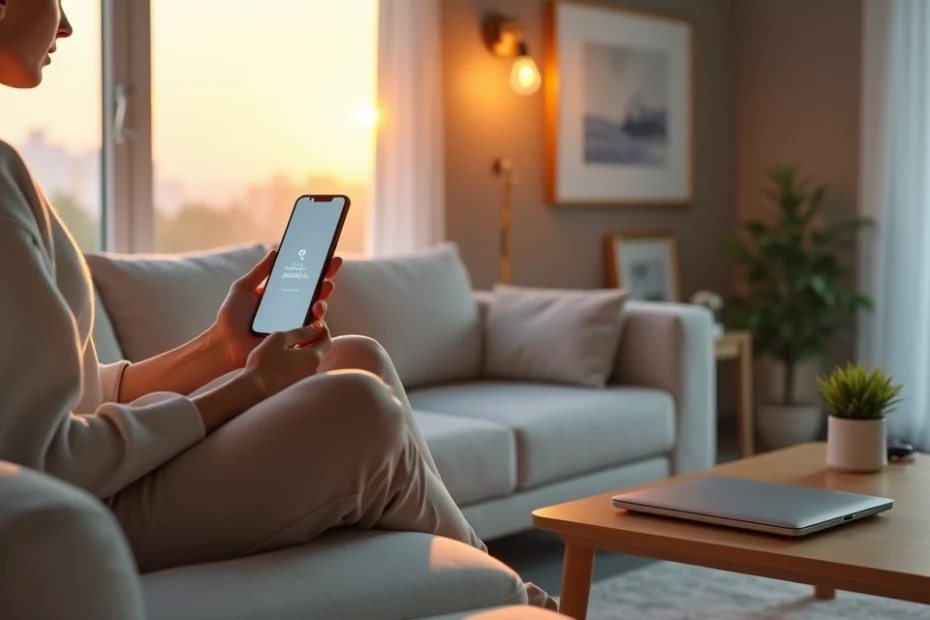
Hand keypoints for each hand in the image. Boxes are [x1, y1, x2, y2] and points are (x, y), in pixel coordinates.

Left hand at [212, 250, 342, 370]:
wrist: (226, 344)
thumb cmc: (231, 317)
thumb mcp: (243, 288)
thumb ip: (260, 271)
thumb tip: (275, 251)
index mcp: (281, 295)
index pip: (302, 280)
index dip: (316, 269)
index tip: (327, 256)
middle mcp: (291, 309)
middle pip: (315, 293)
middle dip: (326, 279)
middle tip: (333, 266)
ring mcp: (295, 325)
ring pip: (317, 310)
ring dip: (323, 299)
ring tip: (323, 291)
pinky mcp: (296, 340)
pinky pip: (313, 330)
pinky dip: (318, 319)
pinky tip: (317, 310)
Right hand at [242, 321, 332, 398]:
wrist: (252, 390)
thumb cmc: (264, 363)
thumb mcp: (280, 339)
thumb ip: (301, 332)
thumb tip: (317, 327)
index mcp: (313, 357)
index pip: (326, 340)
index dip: (321, 330)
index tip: (313, 323)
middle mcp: (314, 371)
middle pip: (319, 351)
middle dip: (312, 340)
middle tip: (299, 332)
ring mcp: (306, 381)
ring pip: (310, 362)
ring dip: (304, 352)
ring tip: (290, 346)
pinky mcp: (297, 387)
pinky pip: (303, 370)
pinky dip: (298, 362)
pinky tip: (285, 360)